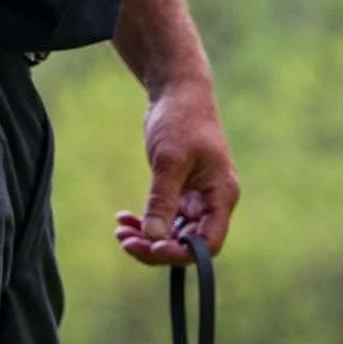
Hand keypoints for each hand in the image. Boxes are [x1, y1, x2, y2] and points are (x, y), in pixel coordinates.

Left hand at [114, 75, 240, 265]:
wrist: (178, 91)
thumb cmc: (182, 119)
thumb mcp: (169, 160)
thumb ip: (162, 200)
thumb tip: (153, 237)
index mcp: (221, 196)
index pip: (208, 242)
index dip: (182, 252)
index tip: (153, 248)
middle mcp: (212, 202)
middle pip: (188, 243)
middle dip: (157, 247)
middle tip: (126, 242)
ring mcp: (196, 199)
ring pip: (174, 233)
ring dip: (147, 237)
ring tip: (120, 233)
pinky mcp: (180, 192)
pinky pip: (164, 218)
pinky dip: (145, 222)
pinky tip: (123, 218)